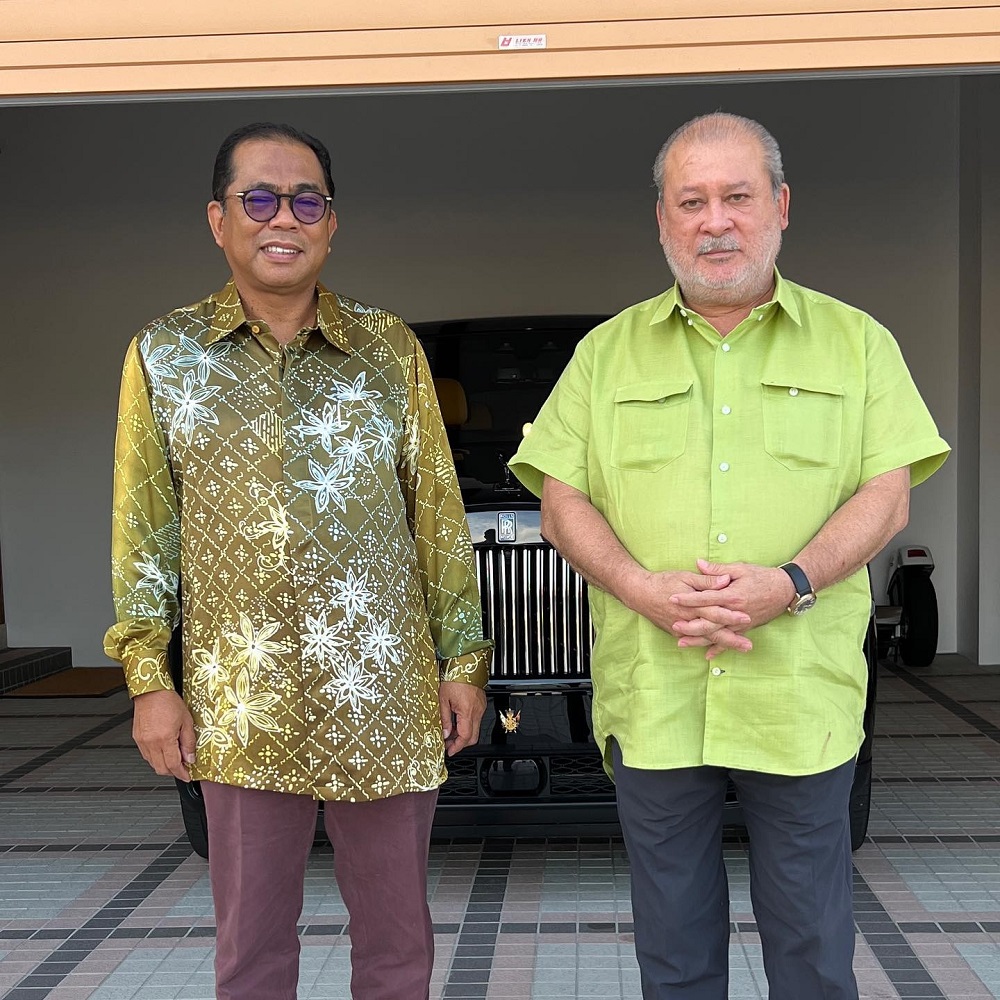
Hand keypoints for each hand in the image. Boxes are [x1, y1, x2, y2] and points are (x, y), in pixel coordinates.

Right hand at [132, 689, 195, 780]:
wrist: (151, 692)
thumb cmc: (168, 702)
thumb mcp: (186, 721)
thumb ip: (189, 742)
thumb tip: (190, 757)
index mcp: (164, 739)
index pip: (173, 765)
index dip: (181, 774)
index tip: (187, 776)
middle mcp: (151, 743)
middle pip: (161, 769)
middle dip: (173, 772)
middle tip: (183, 768)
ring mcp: (142, 742)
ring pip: (152, 764)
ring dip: (164, 765)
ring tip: (175, 757)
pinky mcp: (137, 739)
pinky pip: (146, 755)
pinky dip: (156, 758)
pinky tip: (164, 751)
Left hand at [439, 681, 486, 756]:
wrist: (465, 663)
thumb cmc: (454, 677)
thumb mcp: (443, 699)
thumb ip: (444, 719)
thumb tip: (445, 733)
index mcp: (467, 711)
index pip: (465, 737)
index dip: (457, 747)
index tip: (450, 751)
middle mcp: (477, 711)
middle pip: (473, 737)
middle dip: (461, 744)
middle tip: (449, 744)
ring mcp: (481, 707)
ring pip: (475, 729)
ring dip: (463, 734)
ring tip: (450, 732)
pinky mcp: (481, 703)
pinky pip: (476, 719)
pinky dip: (467, 724)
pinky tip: (457, 722)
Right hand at [628, 569, 751, 648]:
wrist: (639, 593)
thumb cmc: (662, 581)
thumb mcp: (685, 576)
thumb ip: (706, 581)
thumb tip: (726, 580)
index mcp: (691, 604)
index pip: (714, 611)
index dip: (731, 615)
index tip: (747, 617)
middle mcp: (686, 619)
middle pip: (712, 630)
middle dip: (731, 638)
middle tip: (748, 644)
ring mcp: (680, 628)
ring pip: (705, 638)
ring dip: (723, 644)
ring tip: (739, 647)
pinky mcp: (676, 632)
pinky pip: (694, 640)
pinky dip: (706, 645)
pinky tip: (717, 650)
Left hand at [668, 559, 795, 657]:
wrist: (785, 590)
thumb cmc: (762, 576)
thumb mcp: (740, 569)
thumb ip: (717, 569)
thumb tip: (698, 564)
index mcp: (733, 595)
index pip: (706, 598)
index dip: (688, 598)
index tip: (673, 598)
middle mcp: (736, 612)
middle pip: (709, 621)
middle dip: (690, 624)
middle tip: (673, 625)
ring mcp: (741, 622)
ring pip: (717, 634)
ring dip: (699, 640)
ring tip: (681, 642)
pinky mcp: (746, 628)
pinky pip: (730, 640)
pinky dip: (718, 648)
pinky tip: (707, 655)